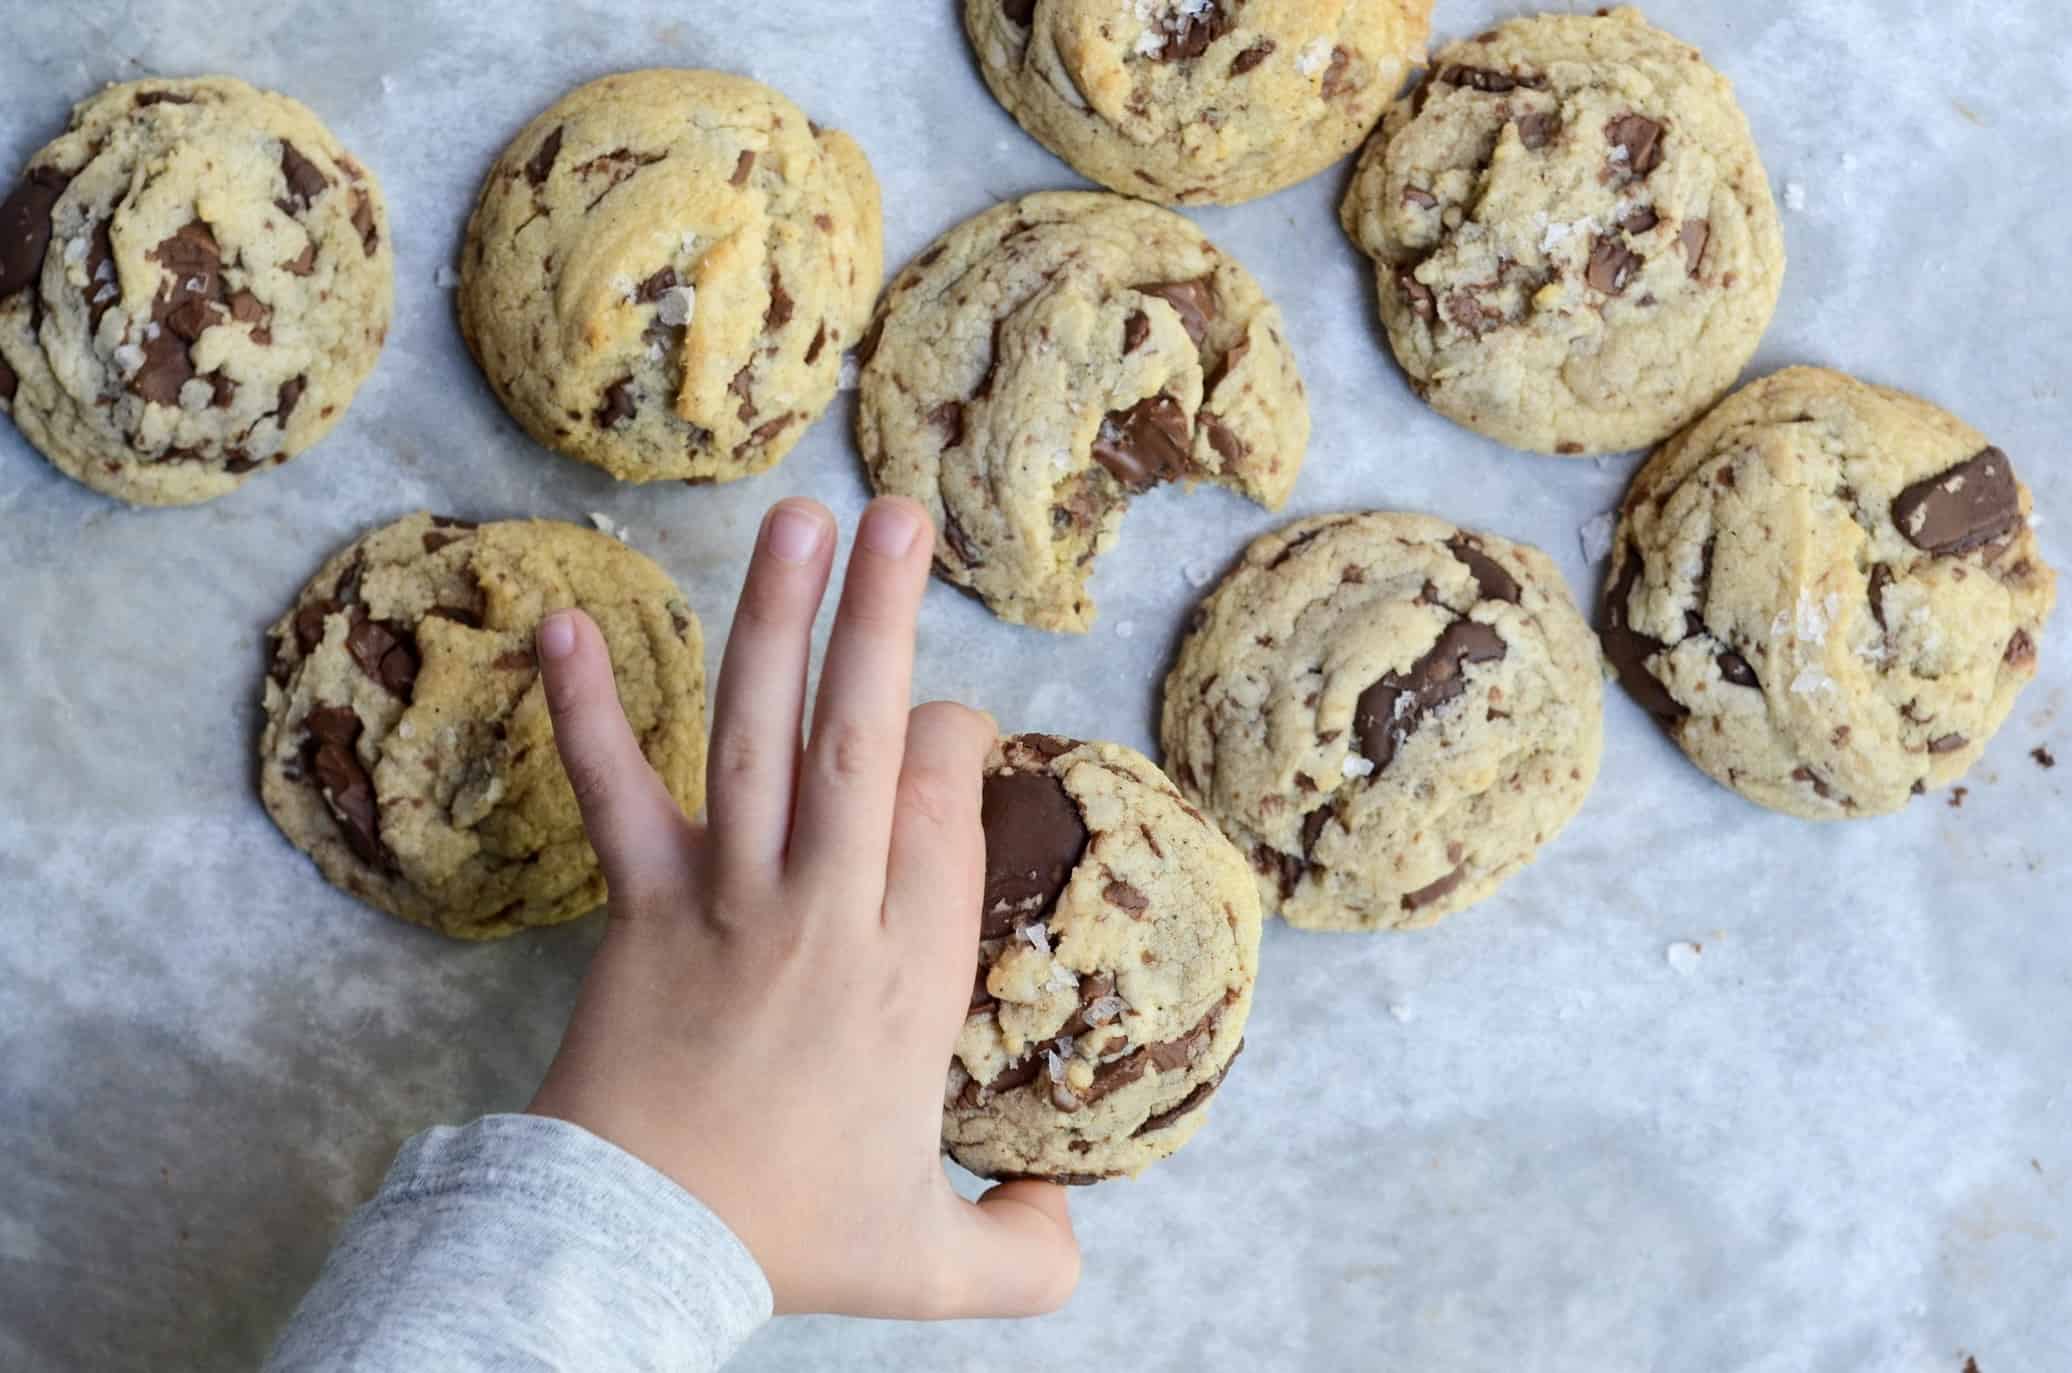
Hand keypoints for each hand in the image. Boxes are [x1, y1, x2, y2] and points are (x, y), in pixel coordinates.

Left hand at [526, 496, 1080, 1319]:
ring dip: (779, 623)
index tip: (944, 717)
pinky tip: (562, 624)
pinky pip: (616, 793)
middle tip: (901, 514)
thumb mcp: (932, 1266)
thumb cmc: (788, 1242)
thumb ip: (1026, 1253)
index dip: (950, 739)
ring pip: (764, 740)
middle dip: (886, 620)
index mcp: (912, 973)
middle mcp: (827, 911)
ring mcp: (728, 899)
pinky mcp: (641, 906)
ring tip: (800, 520)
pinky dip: (585, 710)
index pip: (945, 807)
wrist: (634, 1252)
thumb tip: (1067, 1217)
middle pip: (866, 741)